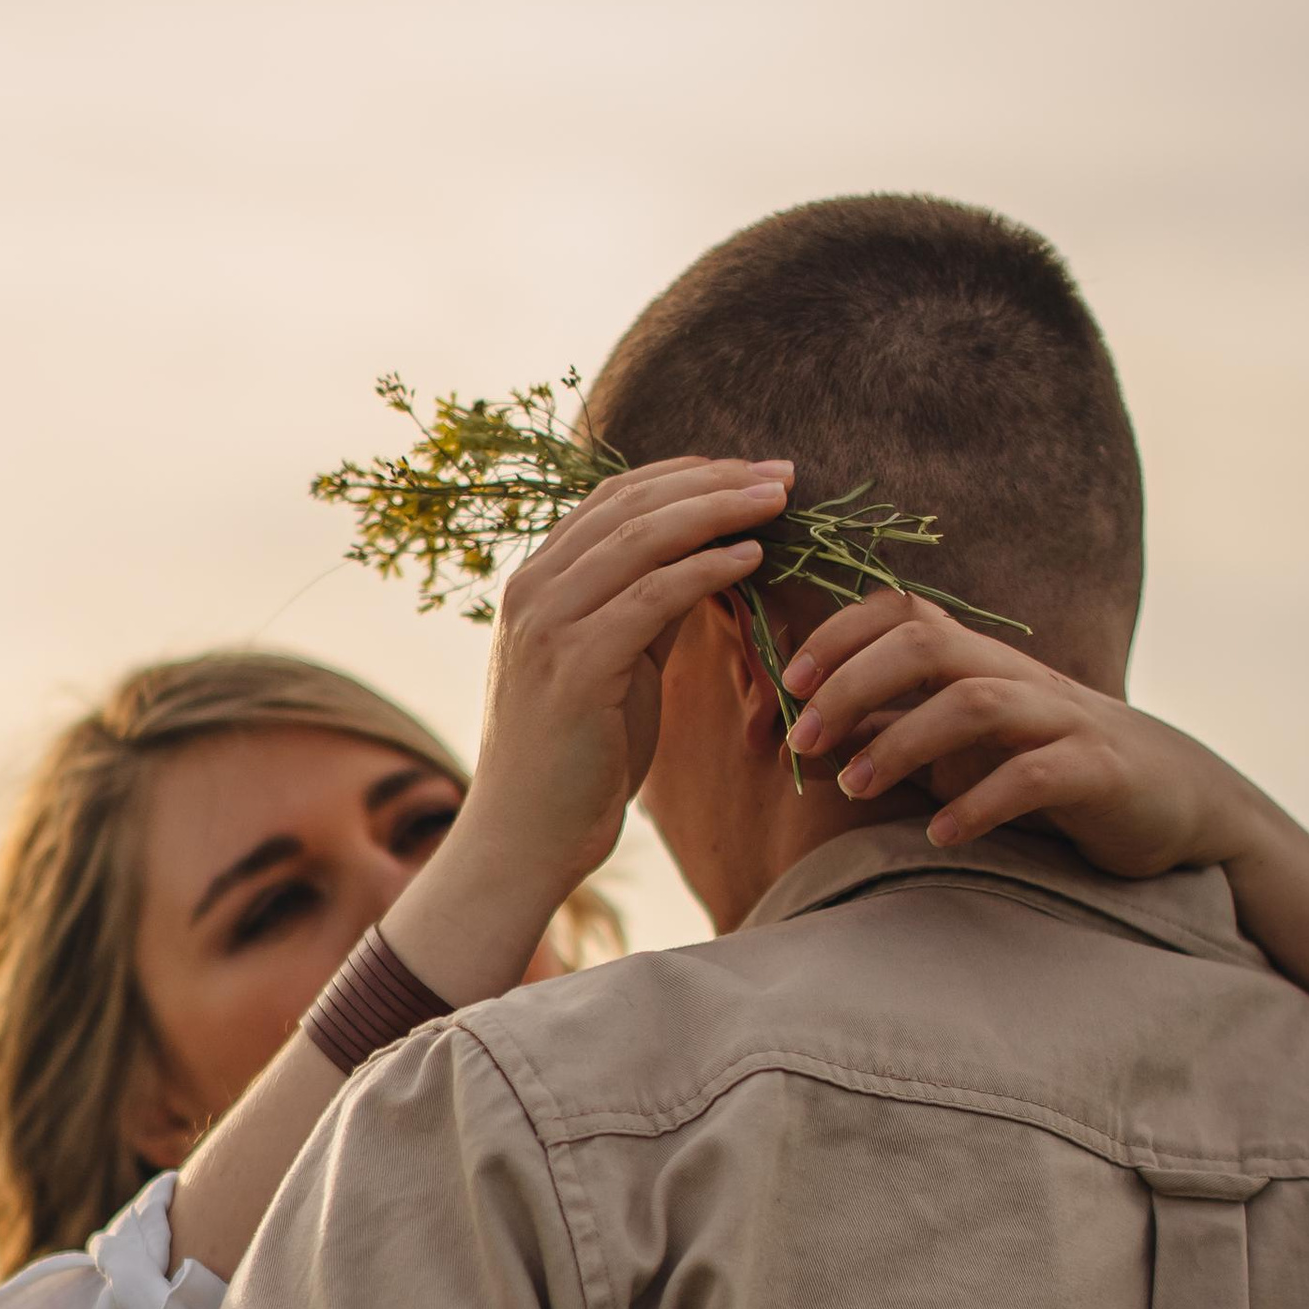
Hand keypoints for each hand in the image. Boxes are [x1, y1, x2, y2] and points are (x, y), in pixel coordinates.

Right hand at [390, 460, 786, 992]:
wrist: (526, 836)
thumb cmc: (575, 758)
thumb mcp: (611, 663)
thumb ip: (642, 606)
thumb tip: (704, 556)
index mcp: (534, 581)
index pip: (612, 497)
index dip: (686, 475)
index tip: (750, 471)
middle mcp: (531, 590)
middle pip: (631, 504)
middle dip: (715, 481)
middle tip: (783, 475)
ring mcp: (547, 624)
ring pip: (643, 538)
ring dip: (720, 512)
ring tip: (779, 502)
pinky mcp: (576, 665)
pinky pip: (652, 597)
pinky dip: (706, 570)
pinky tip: (751, 559)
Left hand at [782, 594, 1253, 877]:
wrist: (1177, 799)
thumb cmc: (1051, 770)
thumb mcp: (964, 748)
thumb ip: (895, 732)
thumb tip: (801, 737)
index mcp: (978, 661)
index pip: (900, 612)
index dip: (837, 636)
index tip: (786, 686)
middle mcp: (1016, 675)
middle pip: (924, 643)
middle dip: (851, 686)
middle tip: (801, 742)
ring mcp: (1060, 719)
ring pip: (973, 702)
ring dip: (901, 743)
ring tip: (855, 788)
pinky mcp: (1100, 771)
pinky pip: (1034, 777)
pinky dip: (979, 804)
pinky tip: (941, 836)